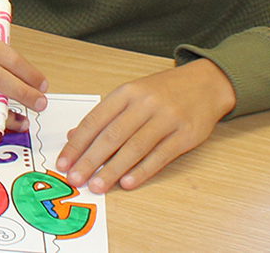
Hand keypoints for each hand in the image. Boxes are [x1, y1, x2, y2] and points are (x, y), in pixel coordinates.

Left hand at [57, 58, 235, 192]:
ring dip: (113, 170)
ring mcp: (167, 118)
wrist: (206, 83)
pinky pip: (160, 156)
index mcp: (127, 92)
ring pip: (134, 148)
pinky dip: (142, 171)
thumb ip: (104, 116)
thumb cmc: (163, 91)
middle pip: (112, 136)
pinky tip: (127, 183)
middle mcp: (145, 103)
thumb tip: (74, 137)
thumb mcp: (131, 94)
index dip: (77, 144)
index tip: (63, 163)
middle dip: (90, 160)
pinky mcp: (186, 134)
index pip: (95, 120)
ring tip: (97, 186)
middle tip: (75, 179)